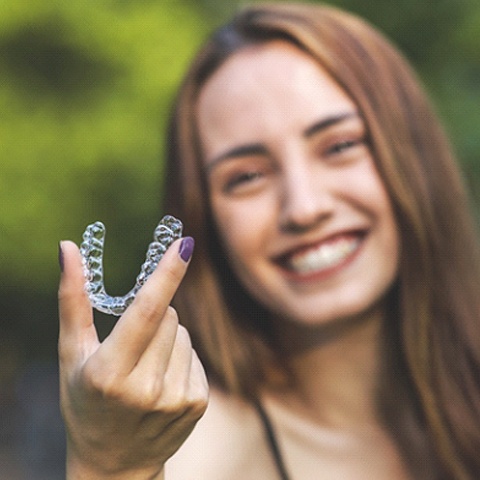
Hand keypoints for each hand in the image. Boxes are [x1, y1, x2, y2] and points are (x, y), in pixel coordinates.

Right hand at [58, 237, 207, 478]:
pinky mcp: (197, 403)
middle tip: (132, 345)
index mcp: (109, 373)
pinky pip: (195, 354)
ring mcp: (176, 398)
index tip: (185, 243)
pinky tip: (162, 382)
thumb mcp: (71, 355)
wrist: (114, 464)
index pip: (145, 311)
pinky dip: (180, 358)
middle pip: (168, 315)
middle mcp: (146, 388)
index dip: (167, 274)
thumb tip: (69, 248)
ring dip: (166, 338)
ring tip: (145, 368)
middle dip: (153, 315)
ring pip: (183, 333)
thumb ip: (72, 299)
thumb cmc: (84, 401)